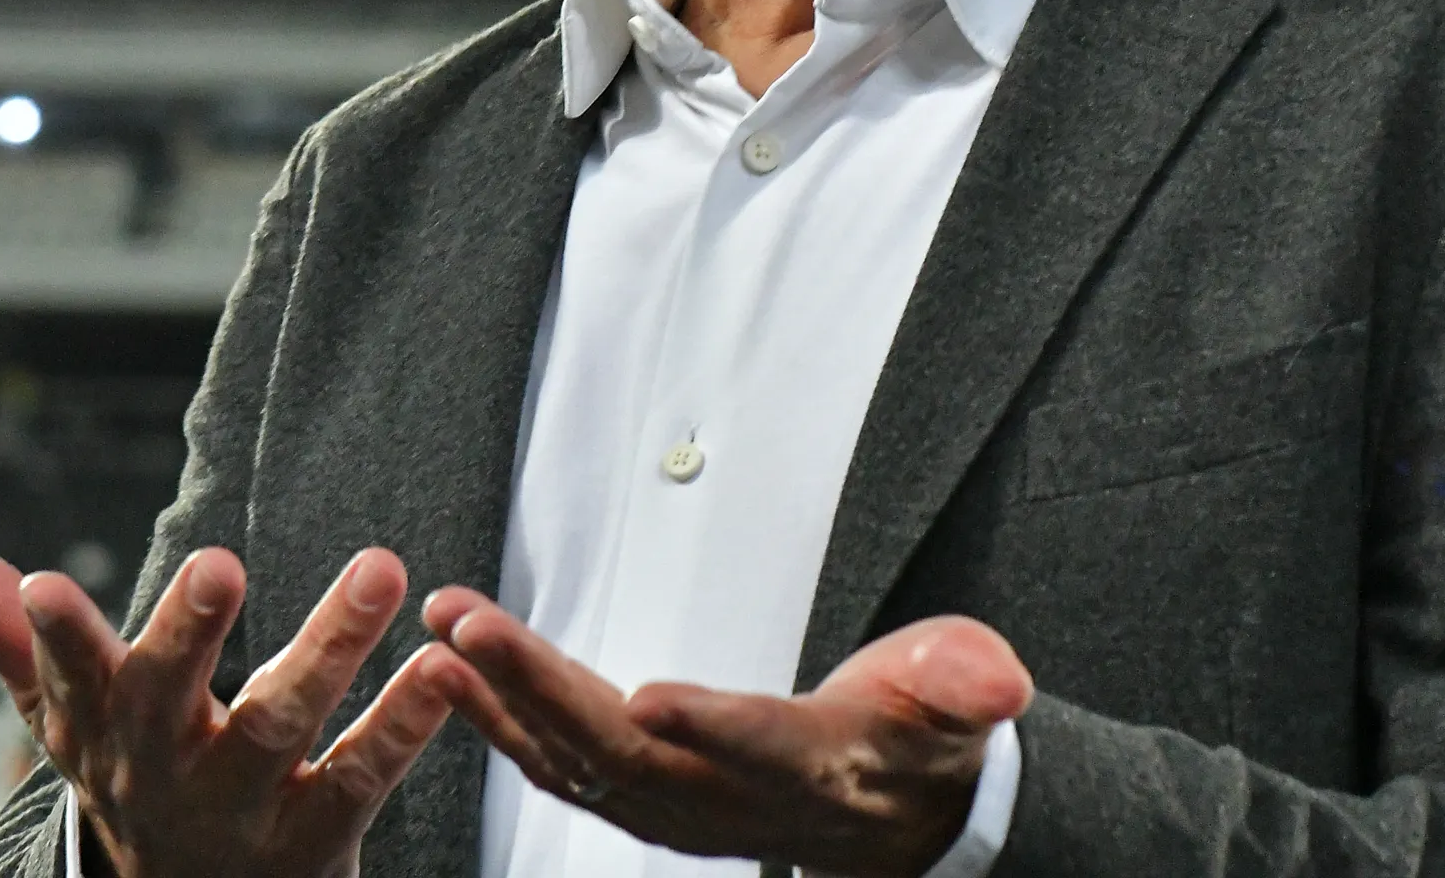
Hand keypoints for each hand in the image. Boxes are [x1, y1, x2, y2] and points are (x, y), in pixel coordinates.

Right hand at [0, 542, 452, 877]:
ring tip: (382, 565)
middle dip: (189, 631)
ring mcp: (242, 805)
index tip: (44, 585)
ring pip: (285, 722)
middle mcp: (163, 766)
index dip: (52, 636)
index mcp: (100, 726)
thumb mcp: (56, 710)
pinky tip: (442, 666)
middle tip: (219, 559)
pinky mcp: (320, 836)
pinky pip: (365, 775)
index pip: (67, 674)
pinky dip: (407, 722)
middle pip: (172, 694)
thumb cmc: (128, 766)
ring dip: (332, 643)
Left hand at [416, 588, 1030, 877]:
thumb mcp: (963, 699)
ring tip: (444, 634)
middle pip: (634, 757)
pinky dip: (503, 720)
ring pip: (580, 765)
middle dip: (545, 693)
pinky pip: (561, 767)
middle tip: (476, 627)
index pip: (764, 750)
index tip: (652, 698)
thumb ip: (970, 684)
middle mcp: (736, 802)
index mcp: (820, 771)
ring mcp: (682, 808)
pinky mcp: (645, 795)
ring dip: (503, 702)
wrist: (896, 817)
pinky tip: (455, 669)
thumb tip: (1001, 683)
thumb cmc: (924, 738)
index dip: (715, 731)